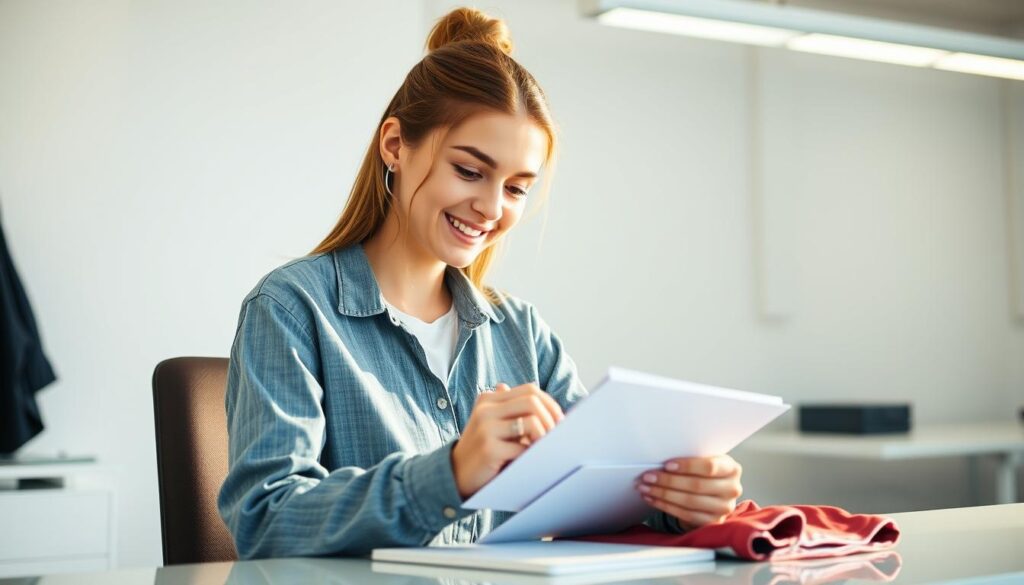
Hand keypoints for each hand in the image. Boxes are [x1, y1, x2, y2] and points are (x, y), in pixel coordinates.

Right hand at [451, 382, 564, 499]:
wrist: (456, 474)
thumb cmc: (484, 449)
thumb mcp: (497, 425)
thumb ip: (517, 412)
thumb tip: (553, 409)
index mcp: (489, 399)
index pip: (530, 390)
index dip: (550, 404)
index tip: (560, 421)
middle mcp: (486, 409)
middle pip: (532, 401)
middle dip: (551, 419)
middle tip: (557, 435)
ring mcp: (486, 428)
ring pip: (531, 422)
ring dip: (544, 436)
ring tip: (543, 448)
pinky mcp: (489, 449)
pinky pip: (523, 448)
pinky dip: (532, 454)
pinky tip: (530, 460)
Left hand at [635, 454, 742, 530]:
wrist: (713, 496)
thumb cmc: (704, 473)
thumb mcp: (705, 461)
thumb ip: (692, 458)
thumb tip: (660, 458)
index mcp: (732, 468)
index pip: (709, 467)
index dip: (687, 466)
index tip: (666, 464)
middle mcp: (732, 489)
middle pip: (696, 485)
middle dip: (668, 481)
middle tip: (647, 476)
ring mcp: (724, 508)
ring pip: (689, 502)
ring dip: (663, 494)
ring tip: (645, 487)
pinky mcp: (713, 522)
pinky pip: (686, 515)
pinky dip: (665, 506)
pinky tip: (652, 499)